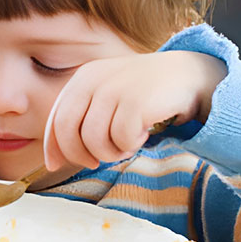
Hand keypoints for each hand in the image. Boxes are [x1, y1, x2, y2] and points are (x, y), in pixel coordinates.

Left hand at [43, 50, 225, 170]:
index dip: (54, 146)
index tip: (57, 165)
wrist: (188, 76)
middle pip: (67, 130)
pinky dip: (131, 145)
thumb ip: (80, 123)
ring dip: (110, 152)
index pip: (56, 118)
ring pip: (94, 139)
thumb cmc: (144, 95)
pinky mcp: (135, 100)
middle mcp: (93, 80)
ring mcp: (115, 88)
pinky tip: (142, 134)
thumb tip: (52, 161)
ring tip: (127, 143)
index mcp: (83, 79)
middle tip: (100, 158)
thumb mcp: (107, 101)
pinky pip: (121, 139)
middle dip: (80, 154)